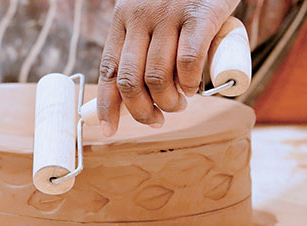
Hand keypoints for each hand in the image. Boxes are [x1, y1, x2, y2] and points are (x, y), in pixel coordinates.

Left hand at [97, 0, 238, 135]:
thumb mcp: (149, 15)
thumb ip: (140, 44)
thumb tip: (134, 94)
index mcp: (122, 19)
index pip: (108, 70)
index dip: (107, 105)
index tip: (109, 129)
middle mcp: (140, 17)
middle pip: (130, 82)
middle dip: (142, 112)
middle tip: (158, 118)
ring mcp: (169, 15)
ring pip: (158, 78)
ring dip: (168, 102)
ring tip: (180, 103)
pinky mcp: (200, 14)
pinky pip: (189, 62)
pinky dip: (190, 83)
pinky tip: (195, 87)